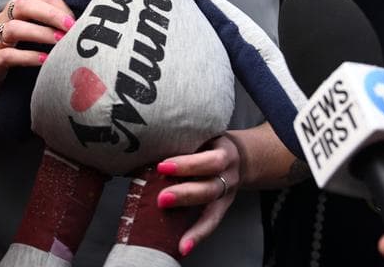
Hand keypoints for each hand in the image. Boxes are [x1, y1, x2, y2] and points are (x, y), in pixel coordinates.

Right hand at [0, 0, 73, 94]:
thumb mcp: (31, 34)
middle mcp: (6, 18)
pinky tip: (43, 60)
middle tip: (70, 26)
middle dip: (50, 14)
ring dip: (40, 33)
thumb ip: (50, 26)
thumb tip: (82, 27)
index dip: (61, 7)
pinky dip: (27, 56)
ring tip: (59, 42)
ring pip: (15, 28)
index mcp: (18, 9)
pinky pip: (9, 55)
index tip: (77, 20)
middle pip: (25, 5)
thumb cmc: (12, 50)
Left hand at [154, 133, 242, 256]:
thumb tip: (142, 147)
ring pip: (210, 205)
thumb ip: (182, 140)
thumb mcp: (204, 135)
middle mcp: (227, 174)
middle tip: (162, 197)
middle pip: (210, 187)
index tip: (162, 166)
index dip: (187, 164)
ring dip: (189, 214)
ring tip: (168, 218)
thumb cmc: (211, 143)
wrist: (240, 157)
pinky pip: (211, 223)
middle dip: (185, 193)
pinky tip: (183, 247)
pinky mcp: (222, 207)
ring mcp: (226, 192)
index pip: (208, 160)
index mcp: (223, 152)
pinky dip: (197, 236)